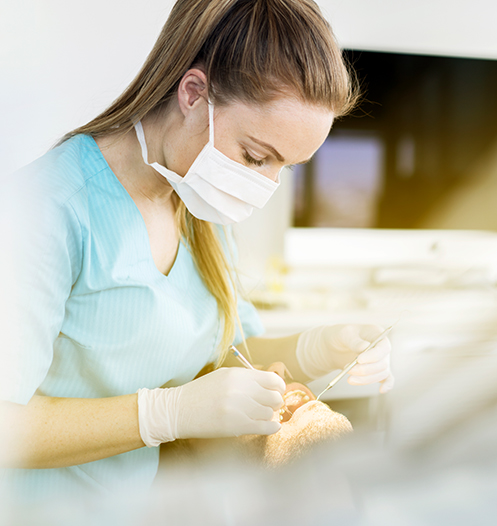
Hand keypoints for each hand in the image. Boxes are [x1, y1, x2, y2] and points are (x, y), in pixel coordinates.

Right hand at [137, 367, 285, 446]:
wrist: (178, 410)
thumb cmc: (201, 393)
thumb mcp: (223, 377)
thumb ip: (247, 379)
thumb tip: (272, 385)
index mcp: (238, 375)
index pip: (272, 379)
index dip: (278, 387)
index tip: (276, 392)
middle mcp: (240, 389)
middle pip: (274, 397)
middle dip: (275, 403)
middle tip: (270, 406)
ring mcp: (238, 408)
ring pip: (269, 413)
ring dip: (268, 415)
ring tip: (260, 416)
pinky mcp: (236, 426)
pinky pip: (265, 427)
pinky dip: (272, 427)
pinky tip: (271, 426)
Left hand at [296, 324, 393, 392]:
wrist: (334, 347)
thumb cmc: (340, 336)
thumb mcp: (344, 334)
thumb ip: (354, 340)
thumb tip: (364, 347)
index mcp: (377, 334)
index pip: (383, 347)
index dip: (373, 355)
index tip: (359, 360)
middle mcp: (382, 348)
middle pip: (382, 363)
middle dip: (365, 369)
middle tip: (348, 371)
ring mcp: (381, 359)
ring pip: (381, 373)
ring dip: (366, 379)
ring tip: (349, 379)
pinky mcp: (377, 370)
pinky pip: (387, 379)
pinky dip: (387, 385)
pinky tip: (381, 391)